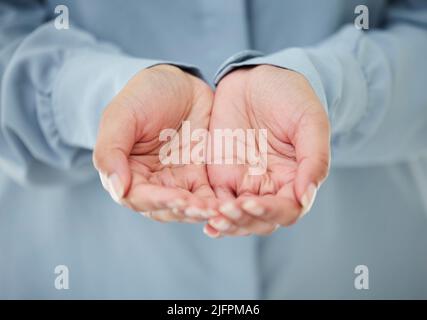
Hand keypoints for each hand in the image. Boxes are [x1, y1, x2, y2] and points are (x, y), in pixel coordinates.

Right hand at [93, 65, 215, 221]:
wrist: (179, 83)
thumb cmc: (144, 95)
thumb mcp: (122, 115)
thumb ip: (111, 151)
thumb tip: (118, 189)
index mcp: (127, 172)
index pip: (137, 197)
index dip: (157, 200)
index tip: (177, 198)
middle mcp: (151, 183)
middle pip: (165, 208)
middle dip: (183, 210)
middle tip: (203, 208)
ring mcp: (177, 181)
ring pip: (187, 208)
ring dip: (201, 211)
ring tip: (218, 209)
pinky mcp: (199, 177)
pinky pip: (207, 196)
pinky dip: (216, 203)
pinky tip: (227, 204)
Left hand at [205, 65, 329, 236]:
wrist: (257, 78)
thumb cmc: (290, 97)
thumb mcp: (309, 122)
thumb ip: (313, 159)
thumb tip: (305, 197)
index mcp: (294, 178)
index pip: (288, 210)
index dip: (271, 212)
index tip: (253, 203)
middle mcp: (270, 186)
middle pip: (260, 221)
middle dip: (244, 221)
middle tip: (227, 212)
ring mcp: (244, 182)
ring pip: (237, 217)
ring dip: (227, 222)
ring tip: (214, 218)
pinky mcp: (222, 174)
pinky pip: (216, 201)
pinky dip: (209, 212)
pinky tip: (201, 216)